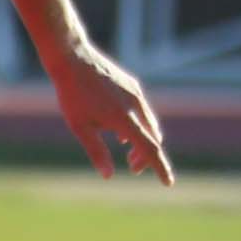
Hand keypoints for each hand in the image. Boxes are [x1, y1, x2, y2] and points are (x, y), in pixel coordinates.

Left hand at [48, 37, 172, 184]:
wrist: (72, 58)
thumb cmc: (72, 94)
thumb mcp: (80, 127)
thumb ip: (96, 151)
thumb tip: (108, 176)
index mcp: (124, 119)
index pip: (150, 148)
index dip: (160, 167)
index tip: (168, 183)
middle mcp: (135, 105)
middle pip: (152, 138)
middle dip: (146, 156)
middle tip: (133, 169)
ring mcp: (135, 93)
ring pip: (149, 123)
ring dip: (142, 140)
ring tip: (127, 151)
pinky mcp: (131, 85)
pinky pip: (142, 110)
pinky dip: (138, 125)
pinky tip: (121, 132)